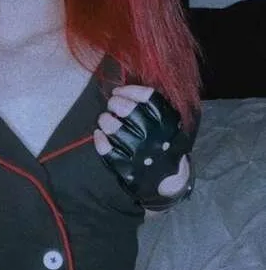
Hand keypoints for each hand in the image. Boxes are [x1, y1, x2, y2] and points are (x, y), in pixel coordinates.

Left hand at [94, 85, 196, 205]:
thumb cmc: (163, 143)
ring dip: (105, 119)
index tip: (118, 91)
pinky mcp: (127, 168)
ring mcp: (140, 154)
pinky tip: (99, 134)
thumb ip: (152, 106)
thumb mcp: (168, 123)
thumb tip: (122, 91)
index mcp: (168, 123)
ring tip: (105, 119)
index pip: (148, 97)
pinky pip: (106, 150)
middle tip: (112, 105)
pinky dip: (99, 139)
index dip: (129, 90)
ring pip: (114, 128)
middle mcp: (155, 137)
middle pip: (128, 110)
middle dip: (115, 103)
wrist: (169, 178)